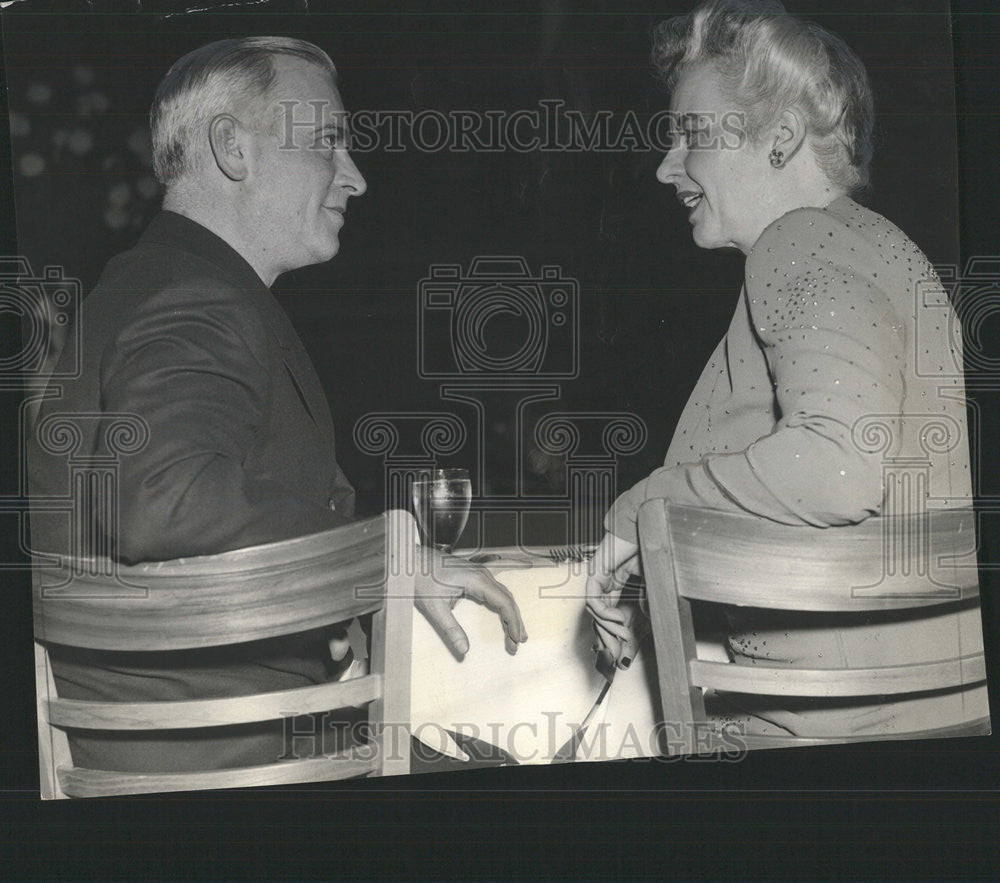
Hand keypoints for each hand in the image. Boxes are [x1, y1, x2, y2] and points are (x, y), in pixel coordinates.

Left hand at [413, 547, 527, 658]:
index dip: (513, 621)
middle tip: (518, 642)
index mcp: (476, 580)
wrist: (409, 559)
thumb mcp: (434, 607)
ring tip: (515, 632)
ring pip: (502, 593)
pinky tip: (502, 615)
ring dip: (510, 612)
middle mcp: (481, 574)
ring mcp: (478, 572)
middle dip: (515, 621)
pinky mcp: (472, 574)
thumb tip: (464, 650)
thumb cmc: (420, 578)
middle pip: (507, 598)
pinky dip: (502, 604)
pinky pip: (494, 589)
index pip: (504, 602)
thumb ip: (451, 629)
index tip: (516, 639)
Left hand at [585, 532, 641, 667]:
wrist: (643, 526)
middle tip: (616, 657)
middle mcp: (601, 581)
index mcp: (613, 582)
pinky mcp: (594, 573)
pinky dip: (606, 614)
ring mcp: (596, 577)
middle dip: (608, 638)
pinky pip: (594, 601)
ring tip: (624, 637)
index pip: (608, 613)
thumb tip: (646, 615)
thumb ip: (646, 598)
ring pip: (595, 611)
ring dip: (609, 628)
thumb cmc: (646, 546)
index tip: (622, 649)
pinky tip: (620, 619)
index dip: (614, 632)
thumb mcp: (649, 580)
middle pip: (598, 616)